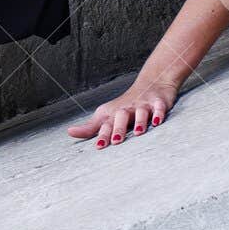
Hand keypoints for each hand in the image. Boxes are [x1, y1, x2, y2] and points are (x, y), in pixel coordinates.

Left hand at [64, 77, 178, 148]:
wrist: (151, 82)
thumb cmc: (126, 105)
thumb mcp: (107, 115)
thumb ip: (91, 127)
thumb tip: (70, 132)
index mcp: (113, 113)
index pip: (106, 125)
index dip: (102, 135)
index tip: (99, 147)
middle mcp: (127, 108)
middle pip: (121, 117)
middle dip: (119, 129)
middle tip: (117, 141)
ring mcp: (142, 105)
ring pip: (141, 112)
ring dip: (140, 122)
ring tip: (139, 133)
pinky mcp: (158, 102)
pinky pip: (159, 107)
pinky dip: (158, 113)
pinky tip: (157, 121)